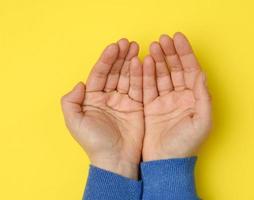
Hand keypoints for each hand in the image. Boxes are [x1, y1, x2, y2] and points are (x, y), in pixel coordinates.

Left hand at [61, 39, 143, 178]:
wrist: (115, 159)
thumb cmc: (94, 142)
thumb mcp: (74, 122)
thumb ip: (71, 101)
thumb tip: (79, 84)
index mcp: (92, 99)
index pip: (100, 73)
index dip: (106, 59)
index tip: (114, 47)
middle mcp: (108, 97)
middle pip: (114, 71)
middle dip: (120, 56)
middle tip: (128, 42)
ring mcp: (123, 101)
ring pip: (127, 76)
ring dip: (131, 61)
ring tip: (137, 47)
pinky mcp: (137, 106)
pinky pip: (139, 87)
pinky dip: (141, 75)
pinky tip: (143, 63)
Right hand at [142, 32, 211, 160]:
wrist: (165, 162)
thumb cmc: (186, 145)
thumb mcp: (202, 121)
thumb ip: (203, 96)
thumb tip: (201, 74)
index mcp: (194, 99)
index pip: (191, 70)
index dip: (185, 53)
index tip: (178, 38)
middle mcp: (180, 97)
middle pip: (176, 69)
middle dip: (170, 53)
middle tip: (163, 39)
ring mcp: (165, 101)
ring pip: (161, 75)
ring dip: (157, 60)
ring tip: (153, 47)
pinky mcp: (151, 106)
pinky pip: (148, 86)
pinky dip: (146, 74)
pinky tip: (143, 62)